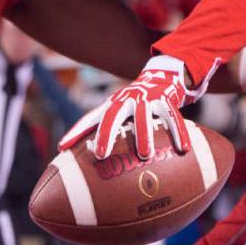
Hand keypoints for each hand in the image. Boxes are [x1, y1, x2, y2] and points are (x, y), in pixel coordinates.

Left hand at [59, 55, 197, 159]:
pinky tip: (183, 149)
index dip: (75, 132)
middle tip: (101, 155)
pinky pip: (172, 118)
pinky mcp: (165, 101)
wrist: (161, 78)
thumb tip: (86, 166)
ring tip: (144, 155)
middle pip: (112, 115)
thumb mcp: (120, 115)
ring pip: (142, 117)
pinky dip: (178, 132)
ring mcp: (145, 99)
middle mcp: (125, 100)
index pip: (89, 119)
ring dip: (142, 135)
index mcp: (111, 105)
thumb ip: (106, 136)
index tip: (62, 148)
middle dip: (105, 134)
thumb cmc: (134, 105)